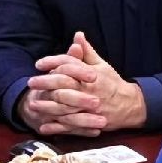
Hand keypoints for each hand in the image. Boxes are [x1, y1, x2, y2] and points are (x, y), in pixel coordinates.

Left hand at [20, 32, 145, 134]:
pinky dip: (56, 127)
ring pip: (64, 107)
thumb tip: (77, 35)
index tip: (39, 64)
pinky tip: (43, 127)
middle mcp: (88, 90)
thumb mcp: (102, 65)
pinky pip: (70, 127)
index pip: (69, 65)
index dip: (52, 62)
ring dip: (46, 106)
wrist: (130, 105)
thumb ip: (87, 52)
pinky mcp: (89, 123)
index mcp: (90, 75)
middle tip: (31, 82)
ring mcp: (88, 108)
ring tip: (32, 104)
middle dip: (45, 83)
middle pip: (63, 85)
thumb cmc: (113, 84)